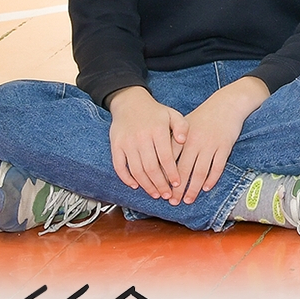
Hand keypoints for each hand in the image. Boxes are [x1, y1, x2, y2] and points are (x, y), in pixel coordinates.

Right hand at [107, 86, 186, 202]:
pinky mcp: (115, 146)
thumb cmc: (155, 112)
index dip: (172, 173)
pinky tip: (135, 186)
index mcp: (157, 130)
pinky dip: (126, 179)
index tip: (177, 184)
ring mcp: (127, 143)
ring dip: (146, 185)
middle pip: (151, 167)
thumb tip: (184, 141)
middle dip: (160, 184)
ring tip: (155, 194)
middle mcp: (141, 138)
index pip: (166, 157)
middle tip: (167, 195)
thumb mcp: (172, 114)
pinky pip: (119, 166)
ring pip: (136, 170)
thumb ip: (182, 126)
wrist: (129, 103)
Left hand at [171, 74, 266, 202]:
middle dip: (177, 188)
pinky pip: (217, 167)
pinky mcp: (225, 146)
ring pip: (200, 172)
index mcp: (183, 137)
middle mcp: (195, 142)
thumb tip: (161, 160)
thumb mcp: (185, 124)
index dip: (164, 177)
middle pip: (183, 170)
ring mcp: (211, 145)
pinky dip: (212, 179)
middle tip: (172, 201)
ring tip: (188, 200)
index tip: (160, 189)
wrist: (228, 104)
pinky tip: (207, 188)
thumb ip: (173, 140)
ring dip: (193, 188)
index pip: (170, 160)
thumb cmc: (204, 115)